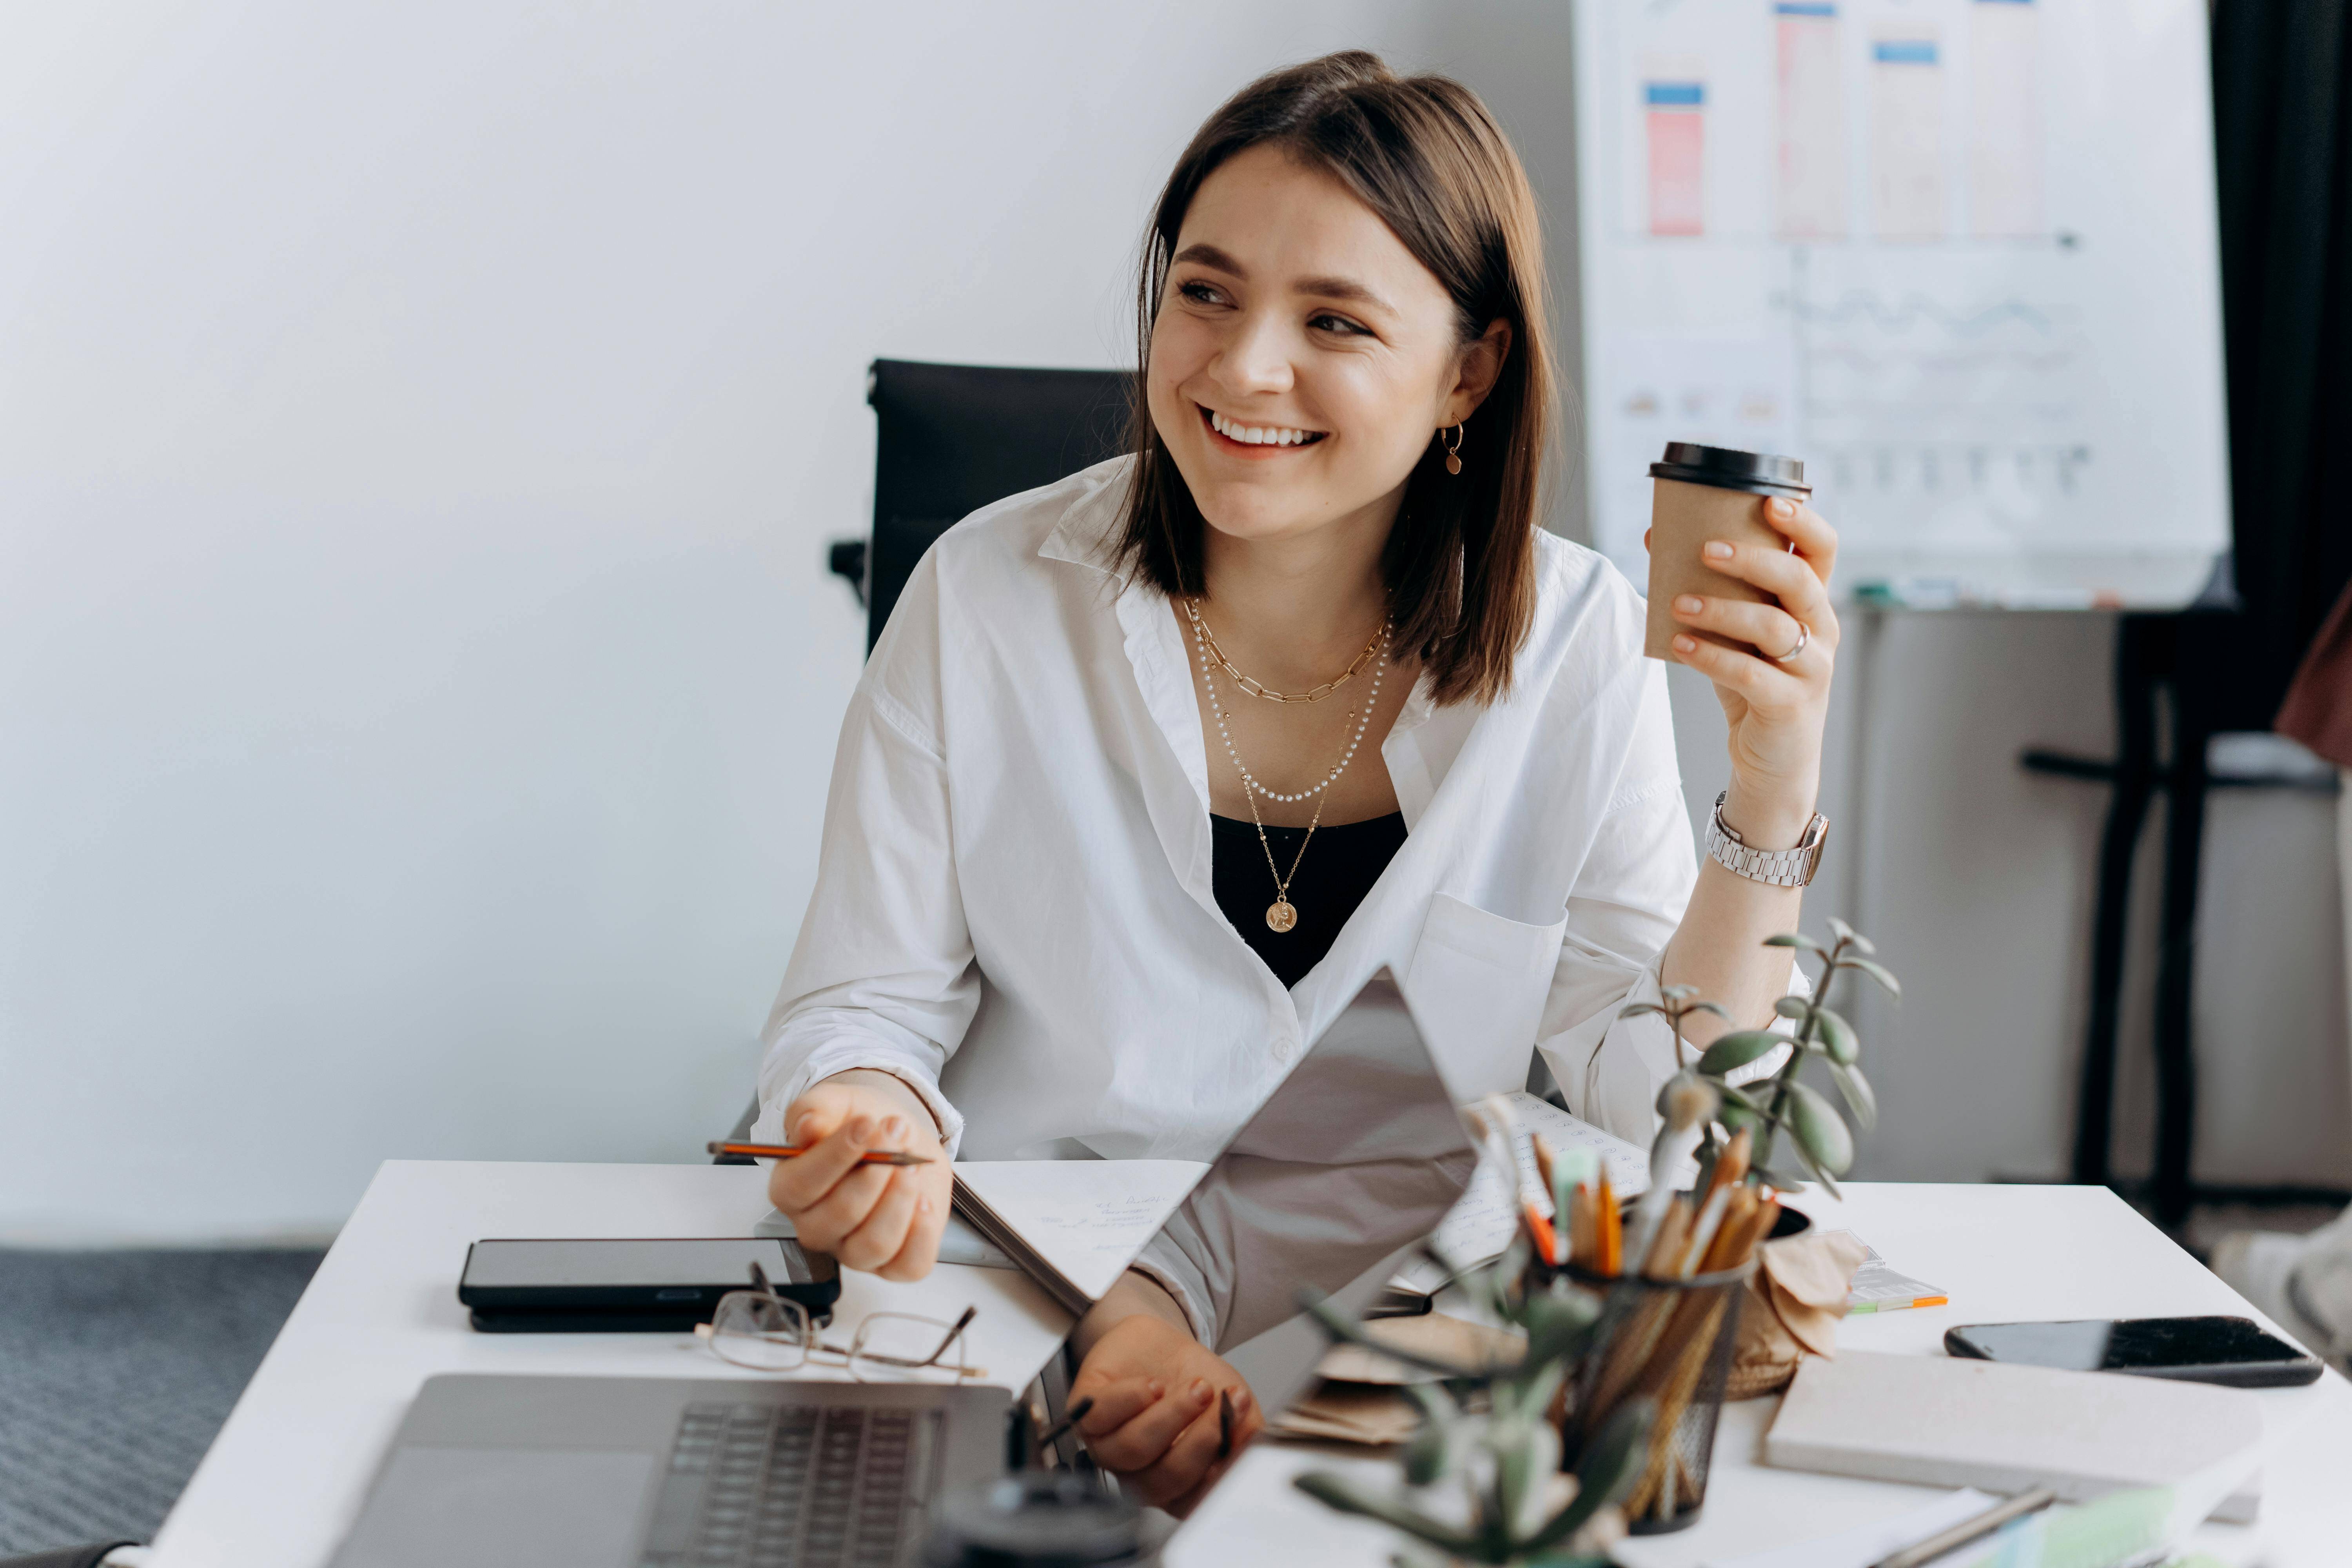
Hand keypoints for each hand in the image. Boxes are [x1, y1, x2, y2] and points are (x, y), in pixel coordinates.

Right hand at [767, 1071, 949, 1280]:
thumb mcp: (836, 1102)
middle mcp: (816, 1226)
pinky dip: (921, 1235)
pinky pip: (907, 1266)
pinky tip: (924, 1202)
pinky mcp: (893, 1263)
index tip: (865, 1125)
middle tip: (896, 1133)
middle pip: (840, 1215)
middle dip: (876, 1170)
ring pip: (872, 1244)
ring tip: (912, 1165)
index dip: (834, 1156)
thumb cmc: (861, 1123)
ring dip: (899, 1200)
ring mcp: (853, 1250)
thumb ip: (815, 1109)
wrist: (897, 1136)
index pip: (800, 1186)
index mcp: (791, 1189)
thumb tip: (808, 1127)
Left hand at [1070, 1314, 1261, 1515]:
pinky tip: (1152, 1385)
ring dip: (1170, 1416)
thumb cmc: (1194, 1380)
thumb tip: (1250, 1458)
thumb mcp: (1234, 1408)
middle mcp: (1137, 1471)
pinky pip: (1099, 1416)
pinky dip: (1130, 1398)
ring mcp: (1108, 1444)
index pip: (1188, 1503)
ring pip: (1132, 1449)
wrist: (1162, 1343)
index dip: (1213, 1480)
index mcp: (1173, 1482)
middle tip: (1218, 1404)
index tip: (1236, 1445)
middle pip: (1160, 1480)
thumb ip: (1245, 1438)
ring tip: (1196, 1387)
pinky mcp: (1086, 1411)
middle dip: (1197, 1441)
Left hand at [1654, 496, 1838, 842]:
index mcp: (1812, 602)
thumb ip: (1710, 588)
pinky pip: (1751, 674)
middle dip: (1753, 559)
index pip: (1824, 549)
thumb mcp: (1734, 631)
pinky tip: (1679, 644)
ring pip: (1772, 626)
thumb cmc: (1751, 681)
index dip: (1804, 522)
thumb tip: (1658, 536)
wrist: (1770, 757)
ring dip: (1722, 609)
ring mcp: (1811, 668)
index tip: (1769, 501)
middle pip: (1799, 580)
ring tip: (1678, 602)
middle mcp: (1821, 629)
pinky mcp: (1791, 705)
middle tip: (1706, 549)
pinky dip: (1711, 656)